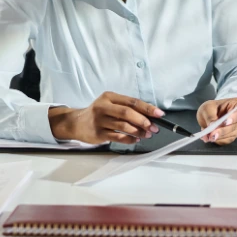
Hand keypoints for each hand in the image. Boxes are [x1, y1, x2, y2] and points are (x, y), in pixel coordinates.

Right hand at [48, 91, 162, 143]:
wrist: (76, 123)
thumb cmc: (98, 113)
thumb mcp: (109, 104)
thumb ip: (126, 108)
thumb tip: (149, 116)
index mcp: (109, 96)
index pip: (132, 101)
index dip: (147, 108)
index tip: (159, 114)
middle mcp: (103, 106)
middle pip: (127, 112)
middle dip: (144, 121)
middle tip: (154, 127)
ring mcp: (99, 120)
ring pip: (123, 126)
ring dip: (138, 131)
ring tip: (147, 134)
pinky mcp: (98, 133)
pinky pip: (117, 137)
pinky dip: (129, 139)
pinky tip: (135, 139)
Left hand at [196, 98, 236, 144]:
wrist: (210, 114)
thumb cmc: (212, 107)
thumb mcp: (208, 107)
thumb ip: (210, 116)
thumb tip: (212, 125)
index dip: (234, 118)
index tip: (226, 122)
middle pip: (235, 126)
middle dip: (223, 131)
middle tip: (212, 134)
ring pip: (231, 135)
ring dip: (219, 137)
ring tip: (208, 136)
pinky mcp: (233, 135)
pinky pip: (227, 140)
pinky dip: (218, 140)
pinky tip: (209, 138)